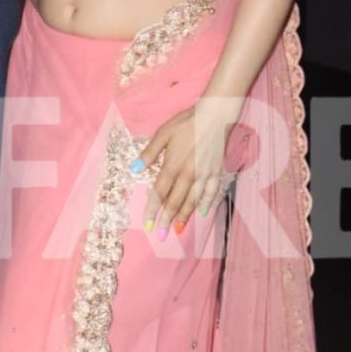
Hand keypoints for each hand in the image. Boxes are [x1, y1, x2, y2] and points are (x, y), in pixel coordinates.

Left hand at [131, 101, 237, 236]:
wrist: (215, 116)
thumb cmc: (186, 123)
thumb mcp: (163, 134)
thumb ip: (149, 153)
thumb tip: (134, 169)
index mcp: (172, 165)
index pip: (160, 193)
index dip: (153, 210)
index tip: (148, 225)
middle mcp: (188, 175)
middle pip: (175, 202)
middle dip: (166, 220)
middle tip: (160, 235)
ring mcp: (204, 175)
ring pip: (192, 201)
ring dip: (184, 216)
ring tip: (178, 230)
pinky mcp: (216, 172)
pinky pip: (211, 192)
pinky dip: (206, 204)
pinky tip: (202, 212)